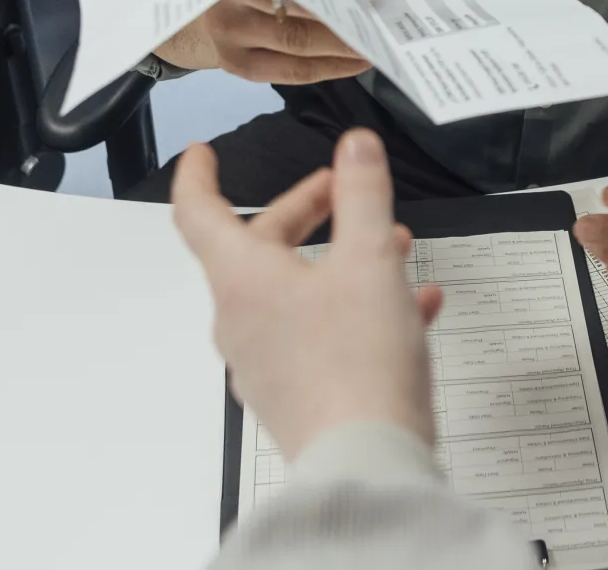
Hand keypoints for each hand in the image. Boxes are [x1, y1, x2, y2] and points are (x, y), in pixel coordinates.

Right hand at [155, 0, 371, 83]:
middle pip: (290, 19)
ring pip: (293, 48)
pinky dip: (325, 69)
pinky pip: (287, 72)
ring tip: (373, 47)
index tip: (357, 1)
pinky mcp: (235, 63)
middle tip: (376, 30)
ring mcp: (226, 35)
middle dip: (339, 27)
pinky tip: (353, 63)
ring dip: (338, 52)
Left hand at [173, 129, 445, 455]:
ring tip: (391, 248)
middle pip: (259, 249)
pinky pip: (317, 335)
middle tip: (340, 191)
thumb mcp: (371, 260)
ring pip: (295, 292)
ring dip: (340, 260)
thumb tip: (356, 148)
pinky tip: (410, 308)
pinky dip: (354, 310)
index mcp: (242, 279)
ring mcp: (265, 360)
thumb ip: (364, 195)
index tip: (202, 154)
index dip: (198, 175)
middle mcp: (241, 320)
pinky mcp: (295, 393)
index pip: (197, 212)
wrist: (366, 460)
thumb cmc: (357, 366)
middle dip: (305, 212)